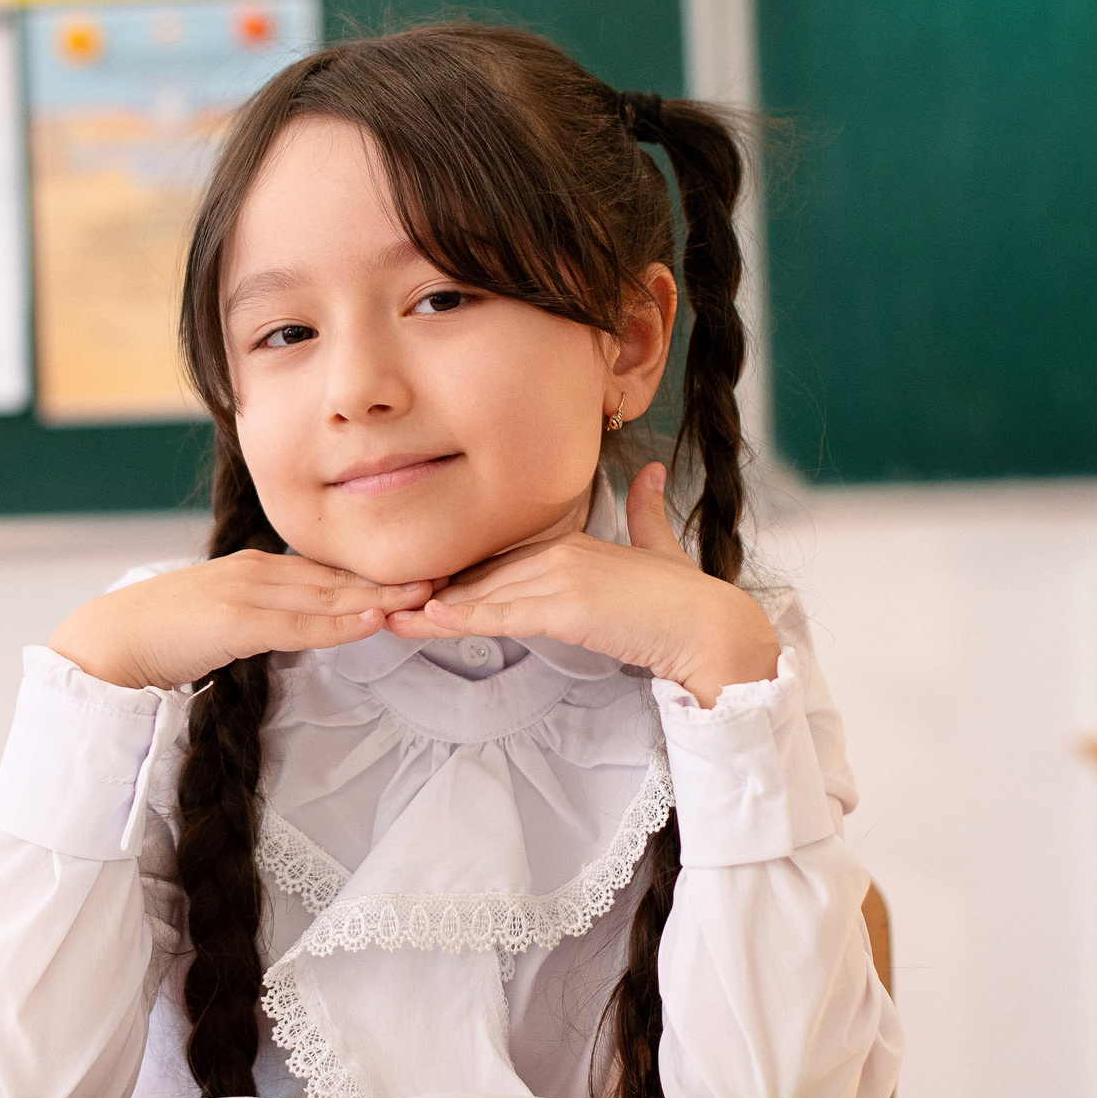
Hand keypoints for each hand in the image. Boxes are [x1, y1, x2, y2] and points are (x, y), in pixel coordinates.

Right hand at [49, 551, 433, 691]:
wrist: (107, 644)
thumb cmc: (161, 638)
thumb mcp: (224, 622)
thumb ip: (265, 622)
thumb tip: (304, 630)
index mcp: (256, 571)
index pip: (327, 571)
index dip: (373, 573)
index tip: (417, 574)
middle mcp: (257, 572)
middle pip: (337, 575)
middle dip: (390, 577)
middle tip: (444, 576)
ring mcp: (245, 593)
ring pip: (326, 594)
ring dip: (377, 596)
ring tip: (424, 595)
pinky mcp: (233, 621)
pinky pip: (297, 624)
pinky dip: (337, 623)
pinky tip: (371, 622)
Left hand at [387, 464, 779, 706]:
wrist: (712, 626)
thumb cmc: (686, 598)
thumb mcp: (659, 546)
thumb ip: (645, 511)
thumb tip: (650, 471)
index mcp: (571, 543)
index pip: (501, 560)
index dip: (459, 575)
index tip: (422, 585)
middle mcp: (559, 553)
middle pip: (481, 575)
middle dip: (432, 590)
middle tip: (384, 602)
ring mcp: (561, 577)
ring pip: (482, 595)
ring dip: (431, 610)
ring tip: (387, 617)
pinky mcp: (565, 607)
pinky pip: (501, 615)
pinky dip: (461, 619)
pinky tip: (427, 621)